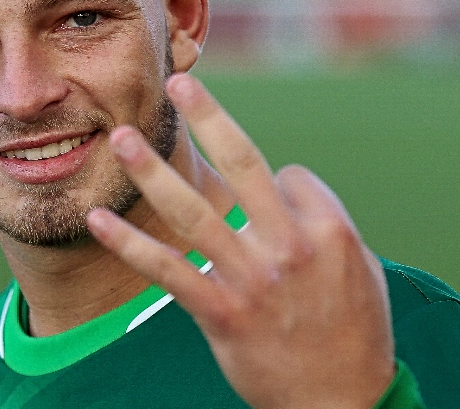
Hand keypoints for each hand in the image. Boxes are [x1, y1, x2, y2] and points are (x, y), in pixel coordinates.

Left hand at [86, 74, 394, 408]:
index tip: (269, 195)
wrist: (343, 404)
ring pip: (193, 211)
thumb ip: (324, 220)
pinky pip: (167, 270)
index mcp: (328, 227)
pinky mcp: (220, 312)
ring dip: (152, 171)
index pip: (287, 173)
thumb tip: (288, 184)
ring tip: (121, 139)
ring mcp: (251, 278)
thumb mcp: (360, 267)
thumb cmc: (357, 332)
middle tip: (177, 83)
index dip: (277, 181)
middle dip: (207, 117)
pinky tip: (98, 219)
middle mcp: (288, 244)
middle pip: (242, 164)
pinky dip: (128, 243)